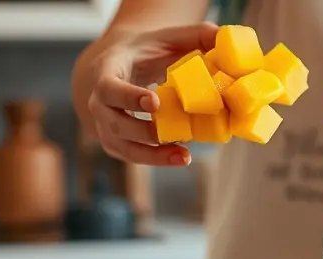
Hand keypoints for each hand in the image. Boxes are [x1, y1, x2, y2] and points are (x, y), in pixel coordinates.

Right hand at [82, 23, 217, 165]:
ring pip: (124, 147)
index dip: (130, 97)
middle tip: (176, 136)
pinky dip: (156, 159)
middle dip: (144, 132)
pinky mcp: (117, 144)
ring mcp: (105, 127)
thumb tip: (222, 36)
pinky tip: (179, 156)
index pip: (109, 88)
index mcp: (106, 72)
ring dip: (154, 155)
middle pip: (115, 123)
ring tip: (184, 156)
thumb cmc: (143, 54)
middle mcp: (99, 103)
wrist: (116, 71)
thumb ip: (192, 36)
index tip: (155, 102)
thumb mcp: (162, 39)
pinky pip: (133, 156)